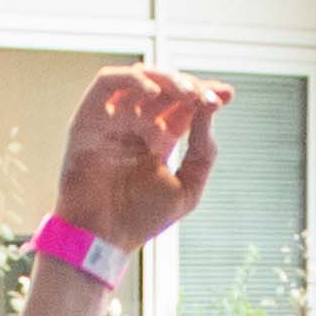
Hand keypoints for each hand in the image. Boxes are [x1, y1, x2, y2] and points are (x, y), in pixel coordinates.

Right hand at [51, 66, 222, 251]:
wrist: (103, 238)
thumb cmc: (140, 219)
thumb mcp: (188, 188)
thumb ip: (203, 151)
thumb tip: (210, 110)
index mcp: (158, 139)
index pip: (184, 105)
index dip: (205, 94)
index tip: (226, 94)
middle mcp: (136, 124)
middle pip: (166, 88)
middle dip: (190, 85)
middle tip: (207, 97)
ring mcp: (112, 119)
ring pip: (140, 78)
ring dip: (166, 78)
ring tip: (186, 92)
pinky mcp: (88, 117)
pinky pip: (107, 83)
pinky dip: (131, 79)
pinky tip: (154, 92)